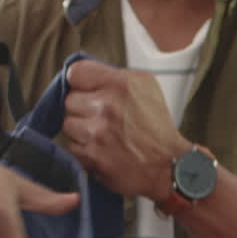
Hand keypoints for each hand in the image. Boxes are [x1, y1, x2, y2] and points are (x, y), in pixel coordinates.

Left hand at [63, 60, 190, 201]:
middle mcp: (106, 107)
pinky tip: (102, 149)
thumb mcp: (146, 86)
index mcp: (119, 85)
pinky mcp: (92, 157)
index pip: (76, 72)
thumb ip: (116, 76)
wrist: (168, 164)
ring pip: (68, 125)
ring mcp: (96, 134)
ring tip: (101, 134)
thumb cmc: (157, 127)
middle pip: (69, 100)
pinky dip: (84, 150)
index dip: (79, 82)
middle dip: (82, 108)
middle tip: (100, 116)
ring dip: (81, 130)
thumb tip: (91, 77)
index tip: (84, 89)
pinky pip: (73, 148)